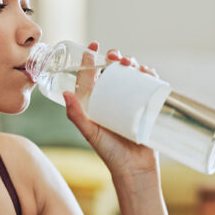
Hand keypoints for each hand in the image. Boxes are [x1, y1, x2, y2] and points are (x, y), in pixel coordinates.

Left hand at [63, 41, 159, 179]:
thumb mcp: (90, 133)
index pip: (91, 76)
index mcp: (95, 103)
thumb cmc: (109, 153)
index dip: (91, 59)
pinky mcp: (147, 106)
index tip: (93, 46)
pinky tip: (147, 71)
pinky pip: (149, 85)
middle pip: (113, 71)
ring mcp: (131, 102)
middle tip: (115, 57)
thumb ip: (77, 115)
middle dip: (114, 58)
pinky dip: (149, 74)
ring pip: (132, 75)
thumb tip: (66, 93)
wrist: (135, 169)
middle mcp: (112, 99)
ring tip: (129, 64)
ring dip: (132, 63)